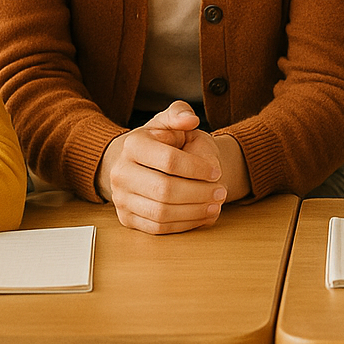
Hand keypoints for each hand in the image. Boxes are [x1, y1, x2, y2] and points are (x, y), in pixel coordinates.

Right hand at [98, 101, 229, 234]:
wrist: (137, 163)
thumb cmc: (159, 141)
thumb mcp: (169, 121)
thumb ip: (180, 114)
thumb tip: (191, 120)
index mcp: (133, 145)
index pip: (169, 160)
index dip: (196, 168)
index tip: (216, 171)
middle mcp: (121, 173)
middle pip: (164, 190)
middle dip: (198, 193)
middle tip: (222, 192)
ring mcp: (121, 198)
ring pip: (161, 213)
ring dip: (194, 212)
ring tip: (216, 205)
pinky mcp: (127, 218)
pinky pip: (157, 228)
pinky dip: (184, 225)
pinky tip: (202, 216)